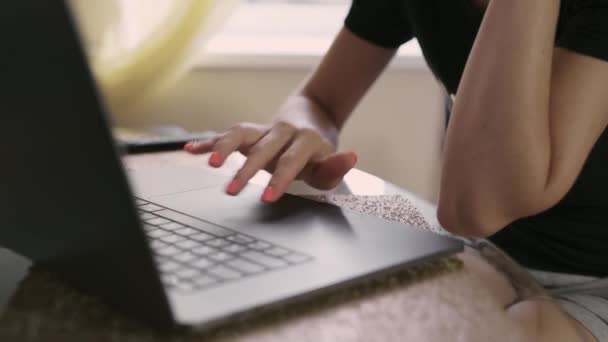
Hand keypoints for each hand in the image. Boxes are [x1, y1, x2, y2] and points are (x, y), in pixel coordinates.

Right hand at [184, 121, 356, 201]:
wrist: (311, 115)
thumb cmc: (319, 149)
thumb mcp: (331, 161)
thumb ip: (336, 167)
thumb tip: (351, 158)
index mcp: (305, 140)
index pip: (291, 161)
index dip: (279, 179)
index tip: (266, 197)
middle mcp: (282, 132)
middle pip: (262, 148)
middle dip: (246, 169)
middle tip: (231, 190)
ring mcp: (263, 129)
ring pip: (241, 134)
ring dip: (223, 147)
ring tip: (210, 164)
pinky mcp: (249, 131)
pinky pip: (226, 134)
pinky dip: (208, 142)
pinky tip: (190, 150)